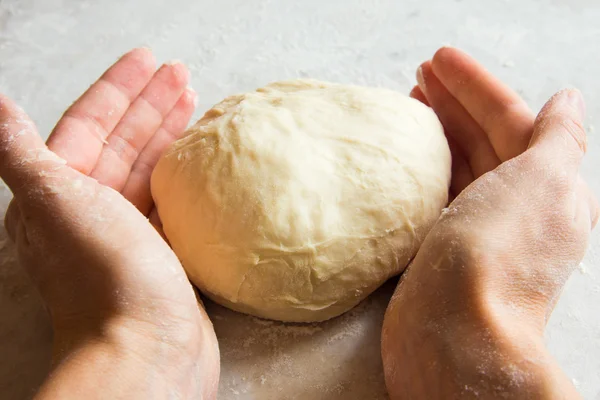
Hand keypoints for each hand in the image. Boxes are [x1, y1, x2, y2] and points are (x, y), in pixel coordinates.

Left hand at [0, 48, 218, 398]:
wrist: (146, 349)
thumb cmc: (105, 276)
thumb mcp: (56, 202)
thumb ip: (21, 152)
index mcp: (58, 193)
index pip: (88, 124)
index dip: (117, 89)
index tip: (149, 61)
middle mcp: (87, 210)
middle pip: (120, 142)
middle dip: (150, 105)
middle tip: (181, 75)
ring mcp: (125, 231)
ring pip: (147, 168)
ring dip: (168, 134)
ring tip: (195, 103)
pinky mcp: (157, 250)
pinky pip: (167, 198)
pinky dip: (181, 174)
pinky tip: (197, 160)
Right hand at [382, 47, 597, 398]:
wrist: (456, 332)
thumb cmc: (500, 252)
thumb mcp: (544, 182)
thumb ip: (558, 138)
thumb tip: (568, 100)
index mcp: (546, 187)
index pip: (511, 121)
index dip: (476, 86)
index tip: (438, 59)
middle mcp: (513, 207)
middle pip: (482, 140)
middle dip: (451, 103)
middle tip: (417, 77)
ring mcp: (474, 228)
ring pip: (455, 166)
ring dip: (434, 132)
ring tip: (406, 107)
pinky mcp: (439, 247)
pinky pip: (432, 195)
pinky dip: (419, 170)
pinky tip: (402, 158)